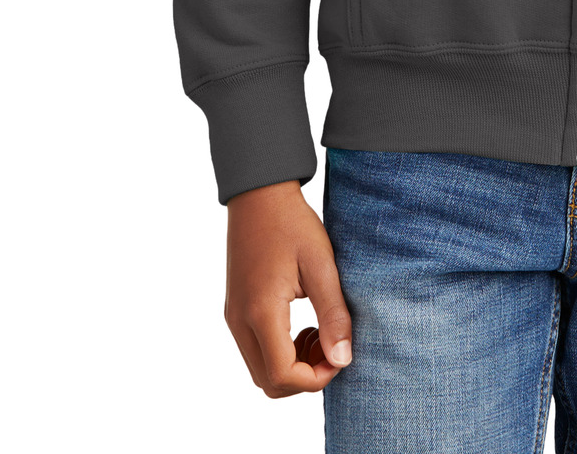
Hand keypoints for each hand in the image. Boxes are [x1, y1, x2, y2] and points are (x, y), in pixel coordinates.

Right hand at [225, 180, 352, 397]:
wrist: (259, 194)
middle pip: (269, 382)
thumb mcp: (321, 264)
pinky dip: (279, 353)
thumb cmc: (292, 223)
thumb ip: (333, 314)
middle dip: (304, 377)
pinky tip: (302, 326)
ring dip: (292, 366)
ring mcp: (233, 317)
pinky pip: (254, 351)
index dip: (315, 378)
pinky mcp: (234, 310)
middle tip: (331, 345)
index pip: (283, 375)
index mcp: (261, 311)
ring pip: (260, 371)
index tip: (339, 356)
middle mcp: (240, 320)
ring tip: (319, 333)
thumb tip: (343, 360)